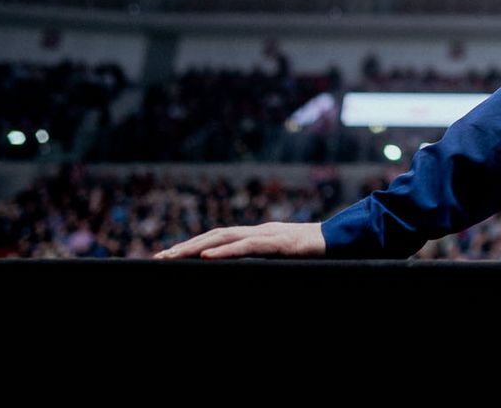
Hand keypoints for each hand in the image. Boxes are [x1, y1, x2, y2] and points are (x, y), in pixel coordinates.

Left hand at [156, 221, 325, 260]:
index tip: (170, 255)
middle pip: (215, 234)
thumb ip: (263, 259)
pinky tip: (207, 256)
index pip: (219, 236)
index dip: (194, 244)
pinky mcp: (278, 242)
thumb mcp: (283, 257)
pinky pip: (247, 246)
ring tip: (173, 256)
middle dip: (185, 246)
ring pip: (224, 236)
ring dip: (196, 246)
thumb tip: (241, 270)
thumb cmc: (314, 252)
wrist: (342, 240)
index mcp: (258, 234)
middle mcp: (258, 230)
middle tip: (159, 257)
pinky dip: (225, 250)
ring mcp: (267, 234)